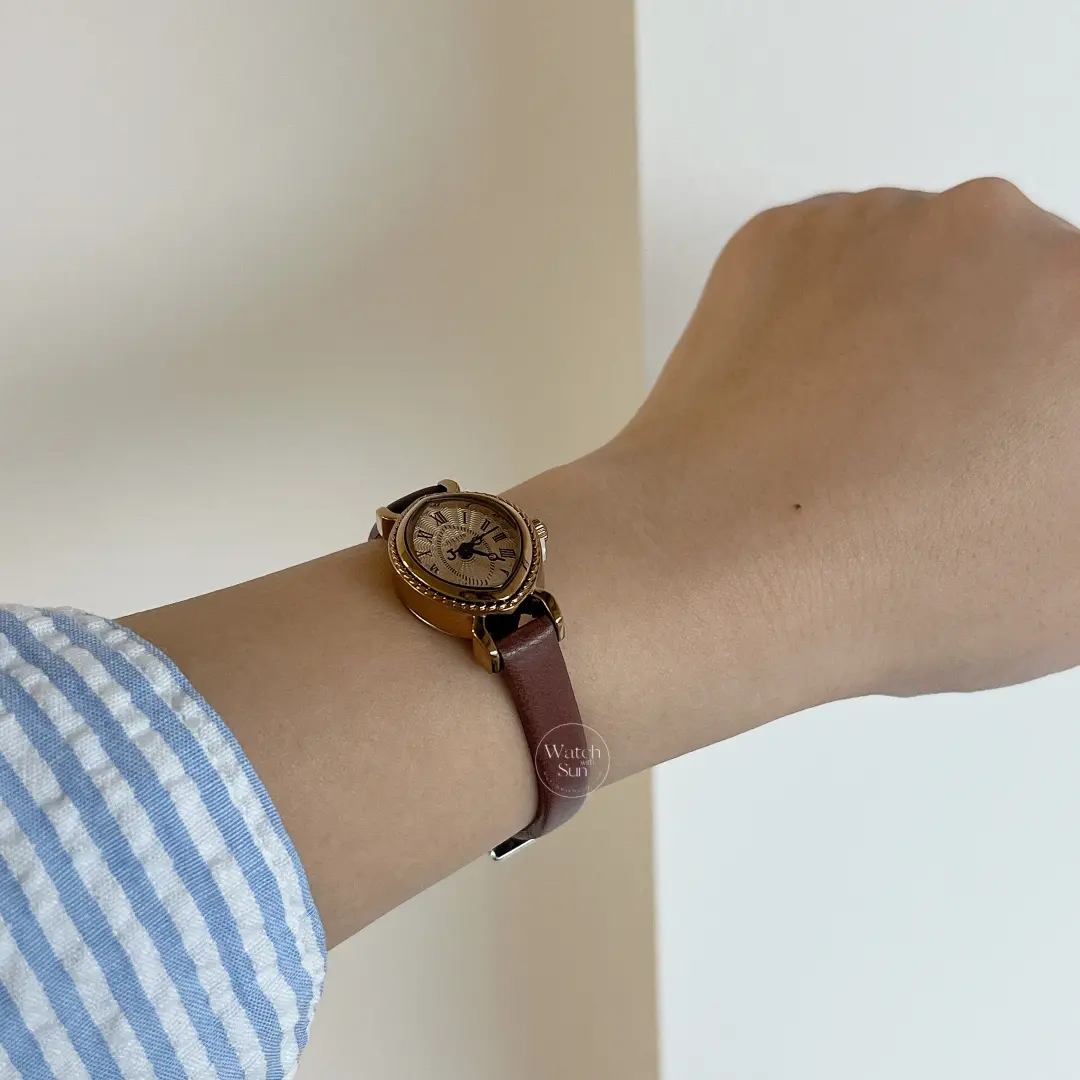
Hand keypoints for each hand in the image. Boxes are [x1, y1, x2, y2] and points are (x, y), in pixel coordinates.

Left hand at [598, 179, 1079, 706]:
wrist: (719, 561)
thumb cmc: (886, 577)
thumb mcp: (1075, 572)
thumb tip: (1047, 441)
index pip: (1072, 339)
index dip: (1050, 399)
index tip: (1018, 431)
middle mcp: (995, 228)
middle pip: (1018, 290)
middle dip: (998, 359)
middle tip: (946, 450)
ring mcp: (877, 221)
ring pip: (919, 272)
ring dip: (911, 335)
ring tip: (862, 439)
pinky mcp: (786, 236)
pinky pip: (829, 270)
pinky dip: (824, 324)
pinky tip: (808, 405)